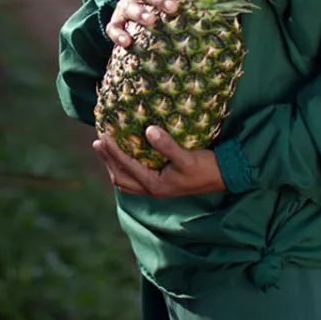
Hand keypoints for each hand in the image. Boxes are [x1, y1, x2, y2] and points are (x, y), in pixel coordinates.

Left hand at [93, 126, 226, 197]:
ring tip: (105, 149)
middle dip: (107, 160)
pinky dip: (124, 169)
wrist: (223, 177)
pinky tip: (125, 157)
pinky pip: (134, 180)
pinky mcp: (160, 185)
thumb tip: (148, 130)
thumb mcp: (187, 156)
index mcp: (155, 184)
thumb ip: (167, 145)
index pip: (126, 166)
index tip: (102, 136)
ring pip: (125, 182)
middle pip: (119, 177)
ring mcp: (155, 189)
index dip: (112, 151)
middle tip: (97, 142)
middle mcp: (152, 190)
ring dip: (113, 166)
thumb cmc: (205, 167)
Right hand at [106, 0, 189, 47]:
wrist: (130, 11)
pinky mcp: (115, 22)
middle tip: (173, 8)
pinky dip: (118, 34)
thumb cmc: (158, 7)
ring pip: (129, 8)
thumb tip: (217, 8)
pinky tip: (127, 42)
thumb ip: (185, 1)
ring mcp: (123, 7)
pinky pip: (112, 27)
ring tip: (151, 21)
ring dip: (140, 13)